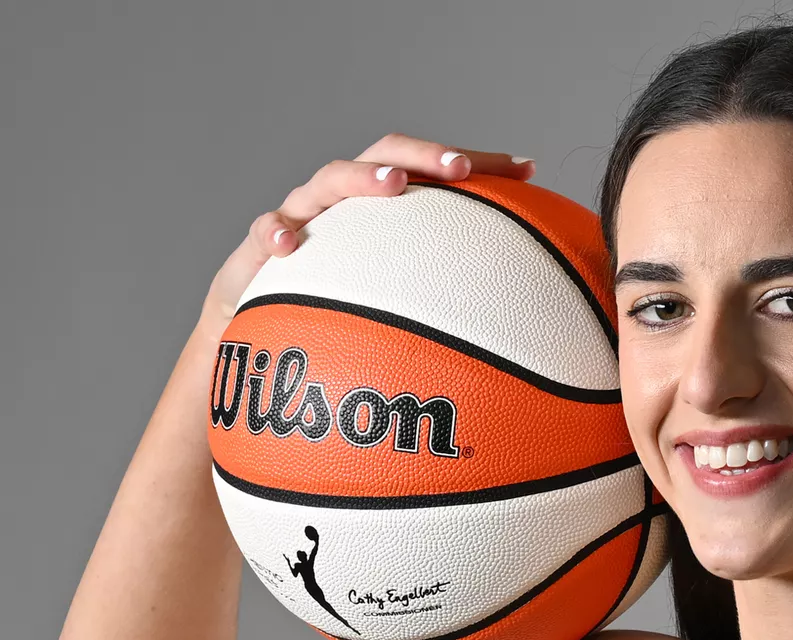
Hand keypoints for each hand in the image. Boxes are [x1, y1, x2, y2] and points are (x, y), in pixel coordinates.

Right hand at [199, 133, 534, 326]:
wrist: (261, 327)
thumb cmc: (344, 307)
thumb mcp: (403, 299)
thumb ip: (454, 293)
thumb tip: (528, 316)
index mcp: (385, 205)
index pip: (436, 169)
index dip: (480, 163)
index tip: (527, 169)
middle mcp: (347, 199)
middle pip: (387, 155)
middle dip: (425, 156)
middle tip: (460, 168)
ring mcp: (303, 215)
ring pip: (329, 180)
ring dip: (362, 177)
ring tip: (394, 185)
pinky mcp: (261, 247)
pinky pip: (264, 231)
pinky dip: (276, 232)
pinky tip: (290, 244)